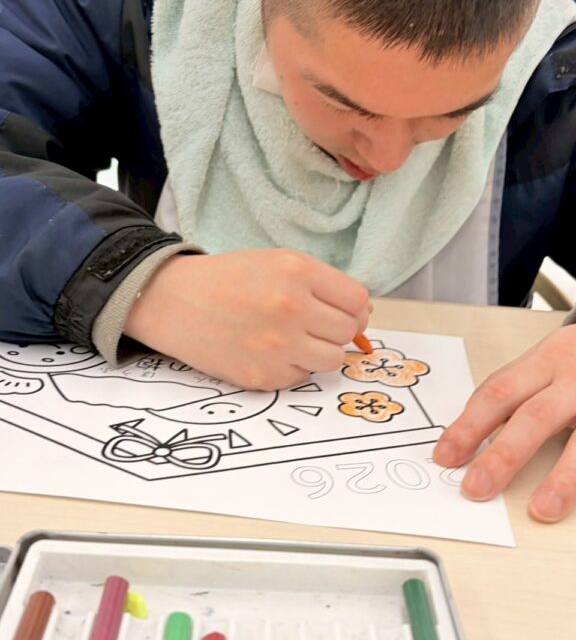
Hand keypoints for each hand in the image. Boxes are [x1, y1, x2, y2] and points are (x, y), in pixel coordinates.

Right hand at [124, 249, 369, 389]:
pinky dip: (292, 366)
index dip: (354, 308)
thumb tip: (364, 315)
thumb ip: (323, 284)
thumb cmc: (229, 280)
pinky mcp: (263, 376)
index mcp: (298, 272)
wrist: (174, 302)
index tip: (341, 310)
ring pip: (332, 360)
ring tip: (294, 339)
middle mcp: (291, 309)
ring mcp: (277, 346)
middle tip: (312, 324)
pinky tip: (268, 351)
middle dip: (336, 329)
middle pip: (349, 332)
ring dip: (319, 351)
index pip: (358, 301)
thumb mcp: (278, 263)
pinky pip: (301, 377)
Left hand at [433, 324, 575, 521]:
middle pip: (535, 415)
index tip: (446, 456)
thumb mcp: (549, 362)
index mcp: (545, 362)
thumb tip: (472, 438)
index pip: (498, 393)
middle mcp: (573, 378)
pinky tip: (570, 499)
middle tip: (477, 487)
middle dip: (504, 455)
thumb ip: (517, 394)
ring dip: (561, 477)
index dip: (469, 426)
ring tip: (542, 508)